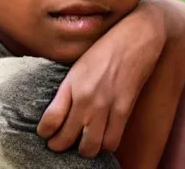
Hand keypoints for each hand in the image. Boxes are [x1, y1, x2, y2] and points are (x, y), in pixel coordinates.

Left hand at [36, 0, 169, 156]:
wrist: (139, 35)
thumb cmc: (107, 45)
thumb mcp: (79, 65)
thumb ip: (66, 89)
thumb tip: (56, 113)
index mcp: (71, 85)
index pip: (49, 122)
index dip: (45, 133)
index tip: (47, 132)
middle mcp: (86, 98)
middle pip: (65, 140)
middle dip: (59, 146)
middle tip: (62, 141)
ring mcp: (107, 105)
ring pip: (90, 147)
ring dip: (84, 149)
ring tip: (83, 142)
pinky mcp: (125, 108)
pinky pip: (113, 140)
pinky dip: (106, 145)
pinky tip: (103, 138)